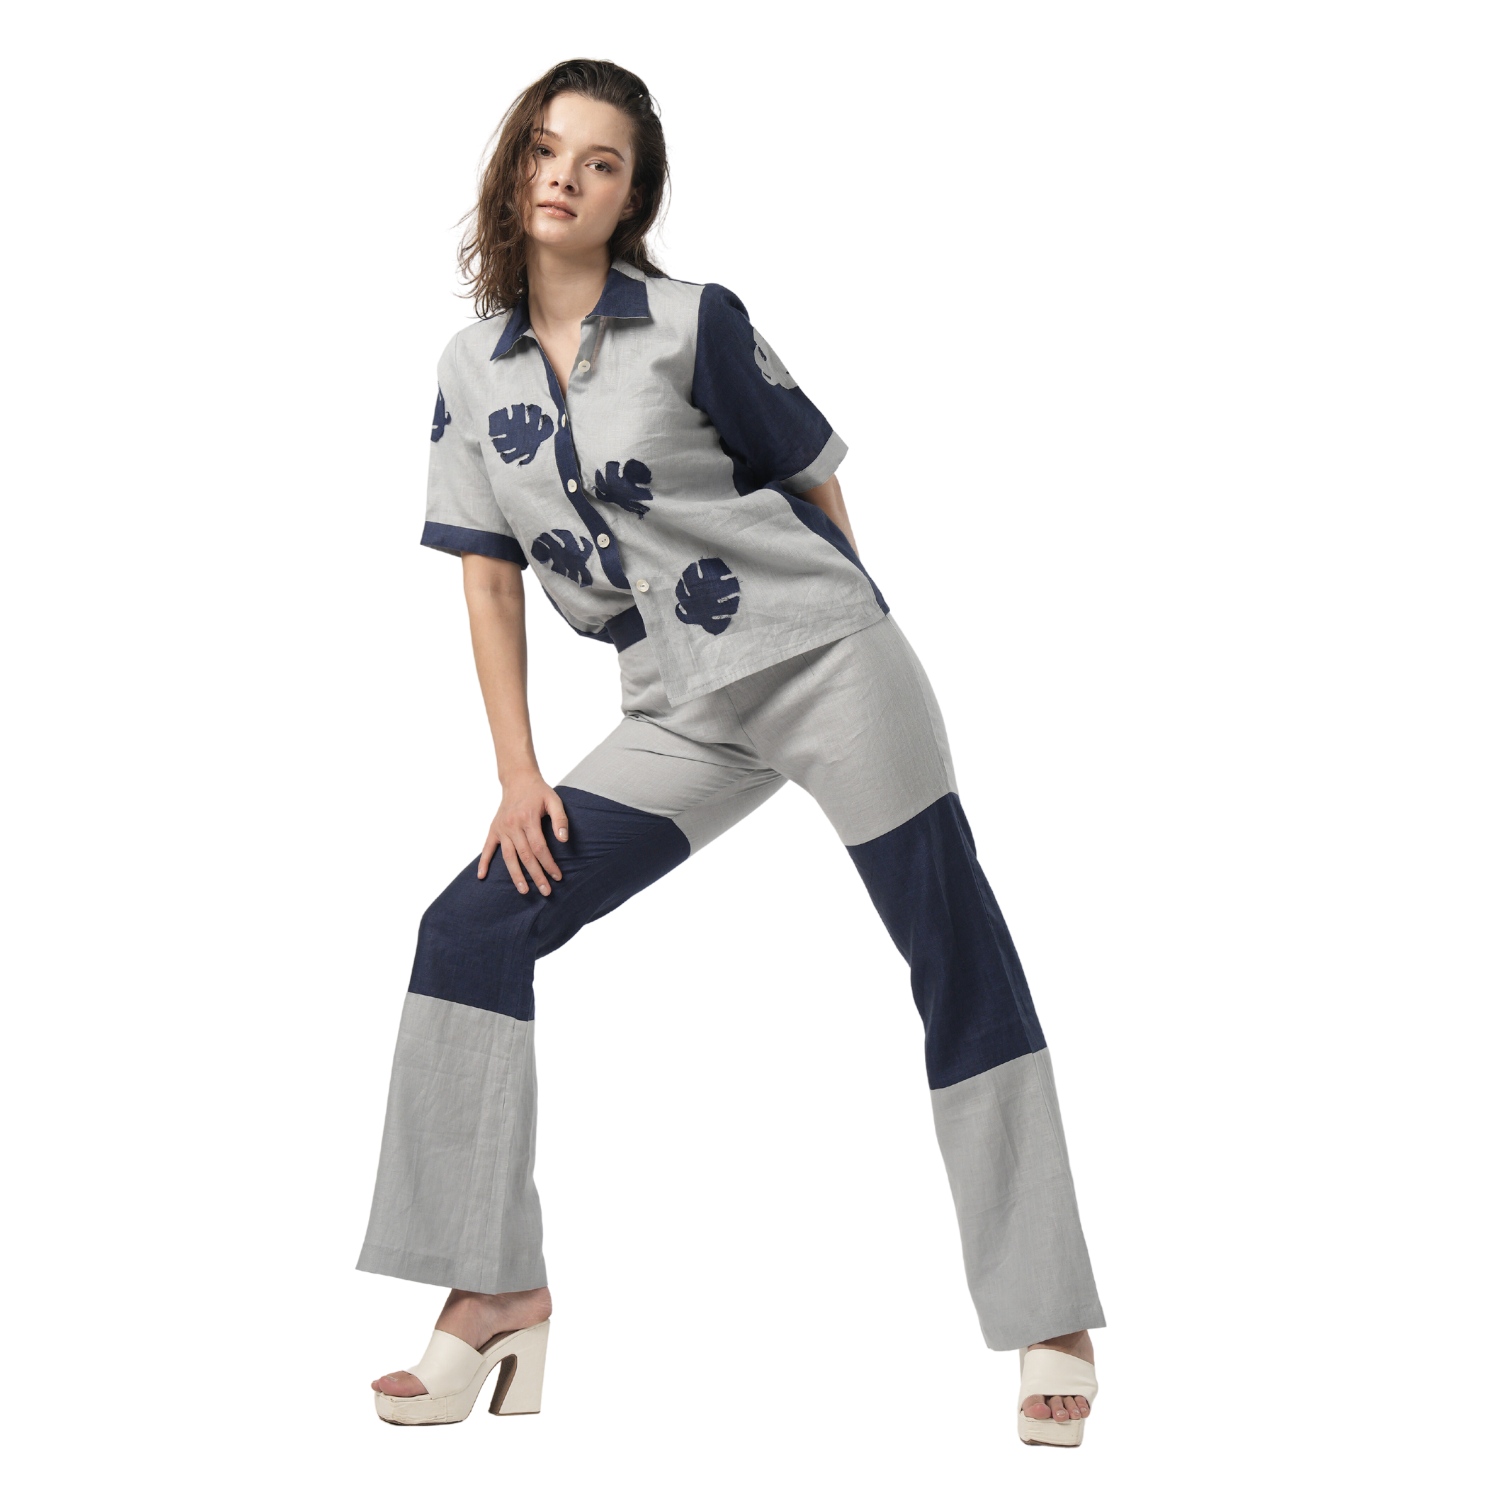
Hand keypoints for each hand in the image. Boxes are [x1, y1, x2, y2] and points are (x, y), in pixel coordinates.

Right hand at [478, 772, 568, 893]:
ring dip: (516, 875)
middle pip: (525, 856)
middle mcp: (513, 825)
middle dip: (536, 875)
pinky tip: (481, 876)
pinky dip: (484, 862)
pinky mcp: (494, 829)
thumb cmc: (539, 792)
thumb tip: (563, 840)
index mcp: (528, 819)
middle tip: (546, 891)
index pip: (539, 848)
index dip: (549, 864)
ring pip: (508, 857)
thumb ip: (560, 819)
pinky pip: (487, 848)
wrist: (518, 779)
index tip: (557, 877)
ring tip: (524, 890)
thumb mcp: (554, 800)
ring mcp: (501, 828)